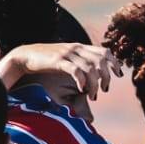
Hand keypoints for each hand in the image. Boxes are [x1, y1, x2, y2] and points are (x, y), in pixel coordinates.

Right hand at [0, 42, 117, 100]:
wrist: (25, 56)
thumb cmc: (46, 62)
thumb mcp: (66, 60)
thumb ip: (79, 65)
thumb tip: (92, 79)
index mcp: (80, 47)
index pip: (104, 51)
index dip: (115, 62)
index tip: (119, 75)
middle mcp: (76, 48)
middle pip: (101, 60)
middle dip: (107, 77)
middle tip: (105, 90)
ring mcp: (67, 54)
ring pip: (90, 67)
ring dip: (94, 84)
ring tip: (93, 96)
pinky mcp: (58, 61)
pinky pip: (76, 70)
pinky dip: (82, 81)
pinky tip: (82, 90)